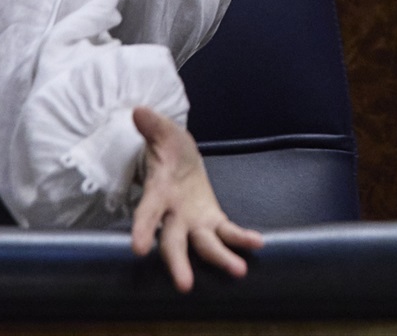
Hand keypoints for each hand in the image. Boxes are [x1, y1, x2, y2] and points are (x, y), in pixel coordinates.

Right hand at [130, 106, 264, 291]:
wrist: (180, 161)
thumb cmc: (168, 149)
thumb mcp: (163, 133)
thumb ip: (153, 125)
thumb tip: (139, 111)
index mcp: (158, 193)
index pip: (147, 213)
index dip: (142, 229)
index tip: (137, 249)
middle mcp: (174, 215)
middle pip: (173, 242)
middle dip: (178, 263)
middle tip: (184, 286)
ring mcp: (193, 222)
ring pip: (204, 246)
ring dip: (220, 259)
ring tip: (238, 271)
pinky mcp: (212, 221)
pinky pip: (227, 233)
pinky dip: (241, 238)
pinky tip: (258, 243)